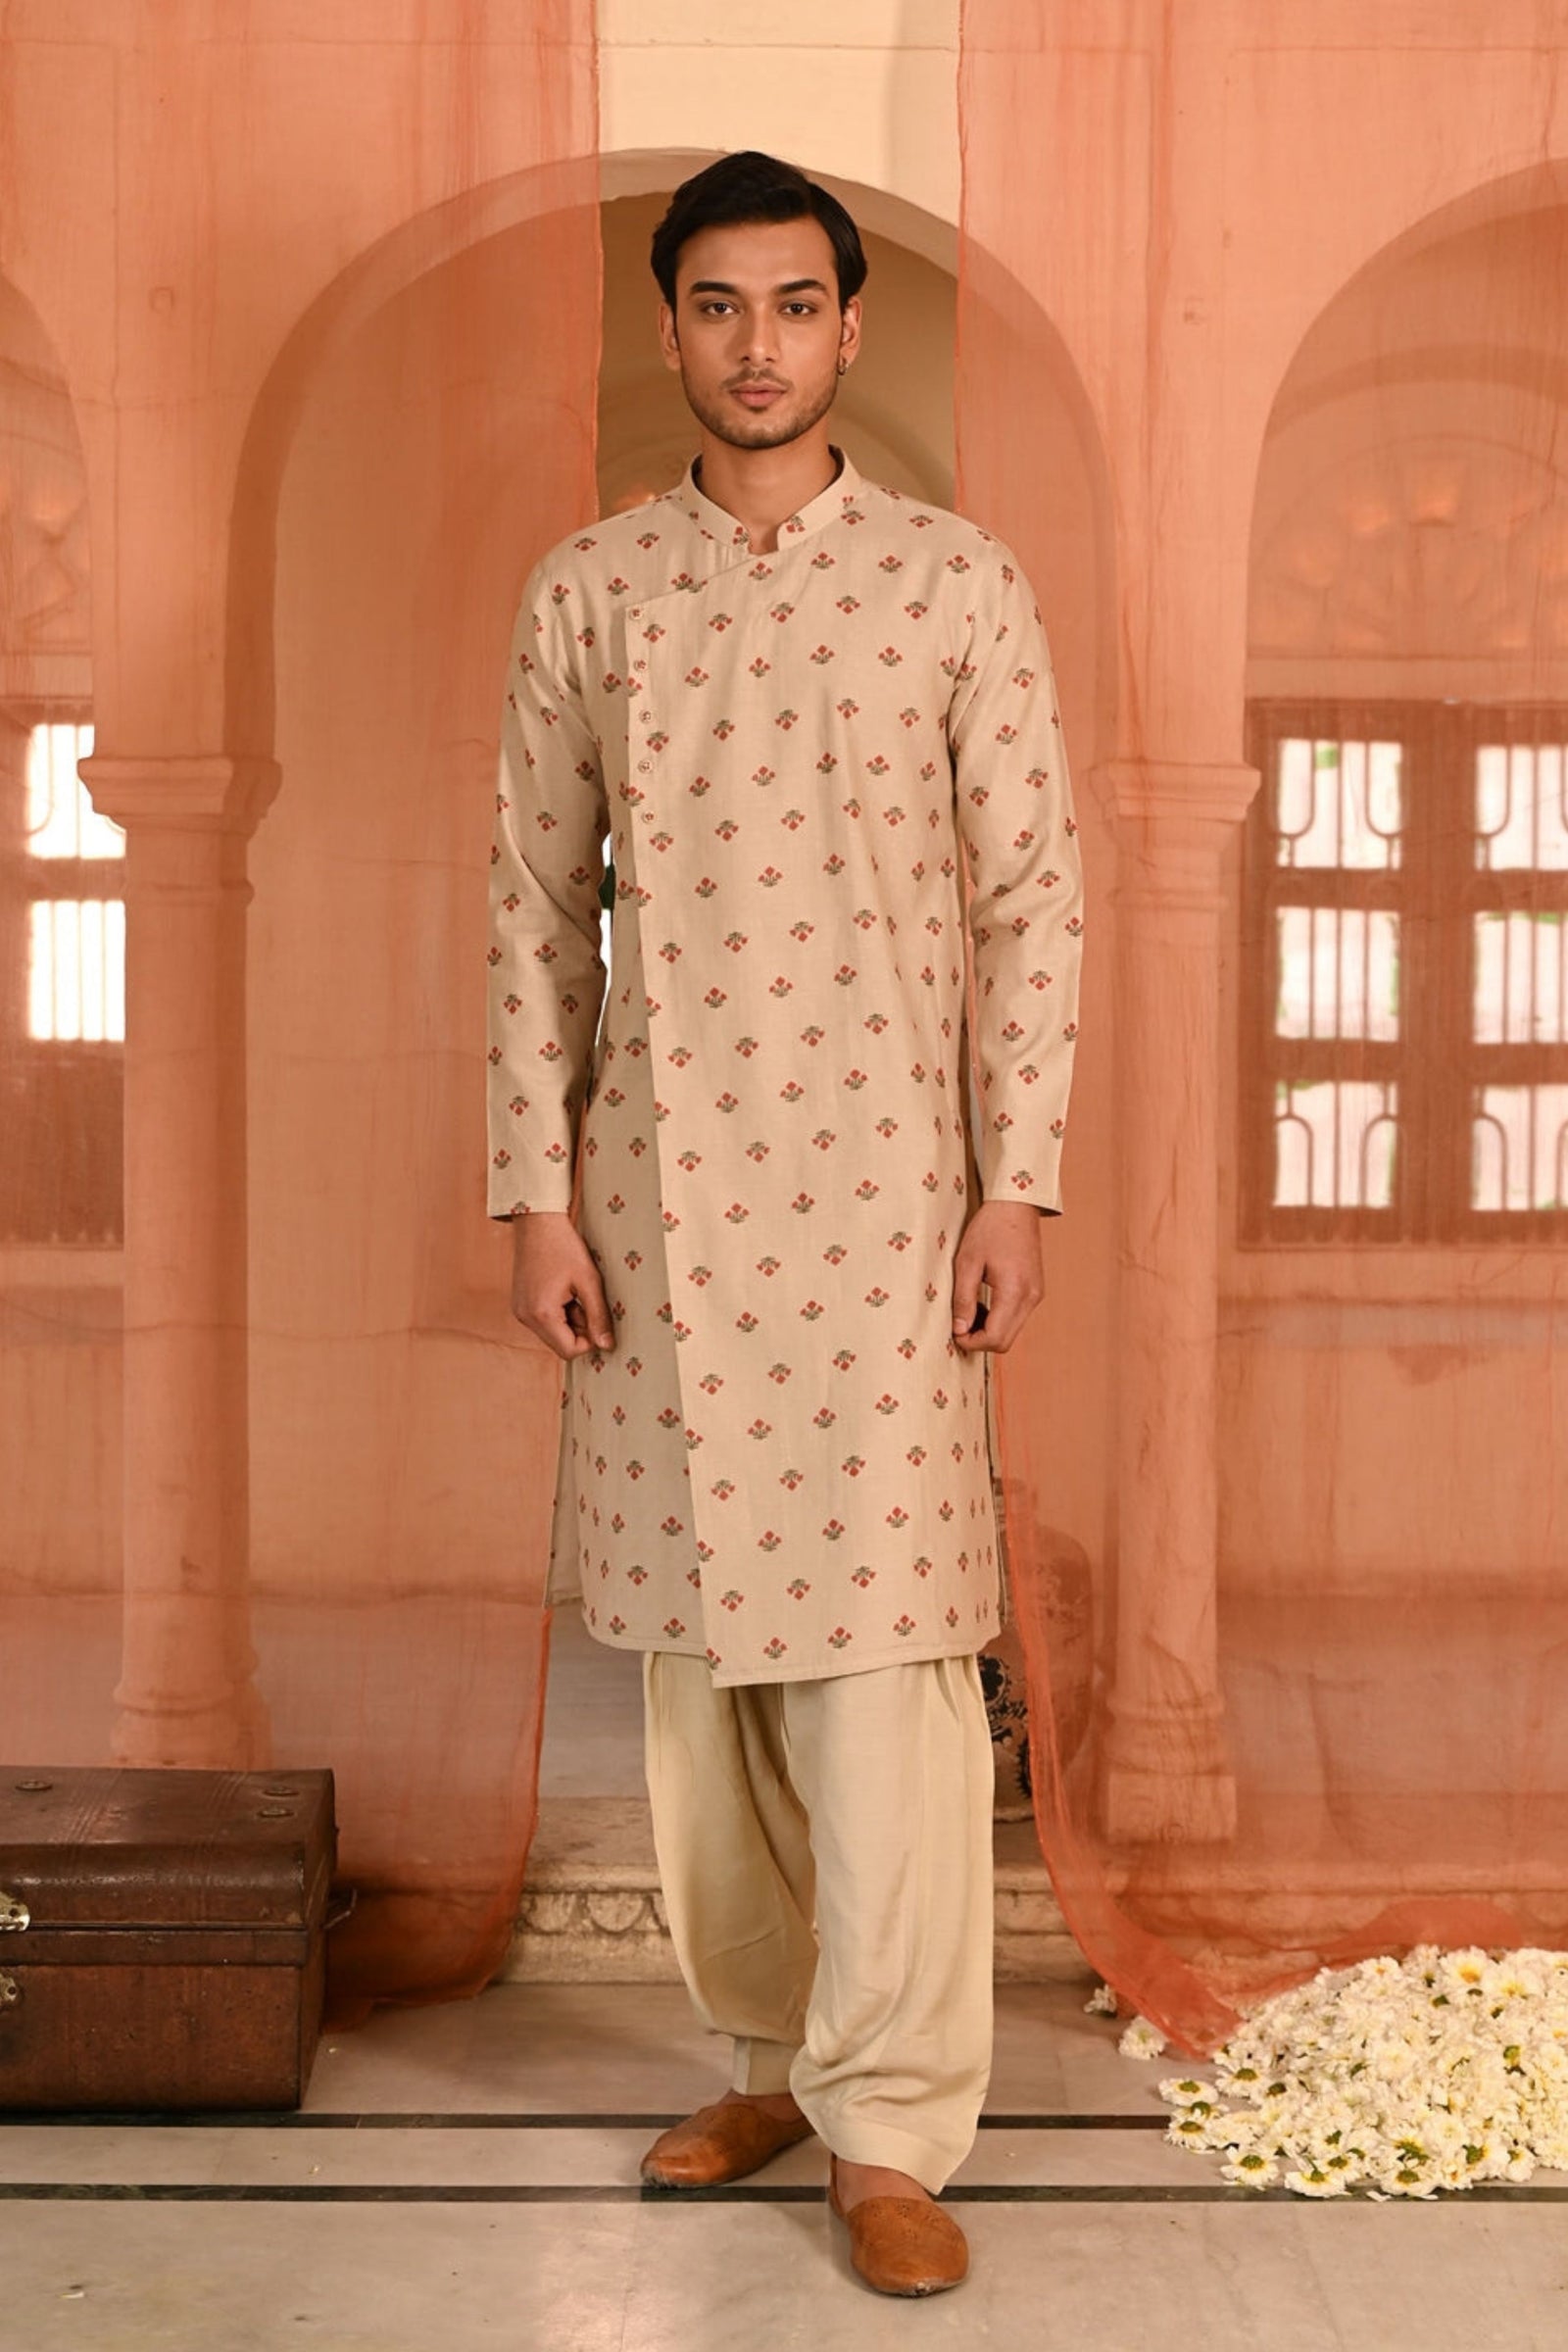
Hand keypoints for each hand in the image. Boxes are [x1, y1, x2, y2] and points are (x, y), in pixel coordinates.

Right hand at [510, 1211, 614, 1358]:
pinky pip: (543, 1321)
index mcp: (542, 1314)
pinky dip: (558, 1313)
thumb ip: (598, 1316)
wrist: (537, 1222)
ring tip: (573, 1292)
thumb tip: (607, 1345)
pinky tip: (563, 1290)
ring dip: (569, 1320)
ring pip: (553, 1333)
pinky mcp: (520, 1304)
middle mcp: (525, 1317)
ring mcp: (520, 1311)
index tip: (598, 1318)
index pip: (569, 1351)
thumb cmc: (563, 1247)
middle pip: (560, 1345)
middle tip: (586, 1300)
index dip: (590, 1340)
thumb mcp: (588, 1281)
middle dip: (579, 1330)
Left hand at [951, 1200, 1043, 1353]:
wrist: (1015, 1206)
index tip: (954, 1333)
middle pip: (1006, 1341)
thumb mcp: (967, 1262)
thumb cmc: (989, 1229)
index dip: (972, 1342)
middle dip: (980, 1341)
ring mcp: (1036, 1295)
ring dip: (989, 1330)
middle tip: (959, 1326)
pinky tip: (984, 1304)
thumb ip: (963, 1299)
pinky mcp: (1036, 1291)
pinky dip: (999, 1319)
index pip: (995, 1338)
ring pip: (1012, 1332)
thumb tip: (959, 1329)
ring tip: (969, 1311)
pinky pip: (1018, 1318)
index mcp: (1014, 1290)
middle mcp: (1031, 1297)